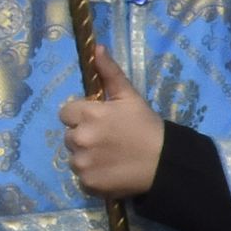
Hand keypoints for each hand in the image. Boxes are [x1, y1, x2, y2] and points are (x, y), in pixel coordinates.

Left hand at [58, 72, 167, 201]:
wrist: (164, 163)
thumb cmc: (147, 127)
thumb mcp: (130, 97)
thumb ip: (110, 73)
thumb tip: (96, 48)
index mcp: (88, 114)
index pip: (66, 113)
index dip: (81, 116)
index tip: (100, 122)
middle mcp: (80, 138)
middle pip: (69, 136)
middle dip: (84, 136)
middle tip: (109, 140)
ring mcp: (82, 162)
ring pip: (74, 157)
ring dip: (87, 157)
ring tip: (111, 157)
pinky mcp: (87, 183)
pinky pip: (82, 176)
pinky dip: (93, 174)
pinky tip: (111, 170)